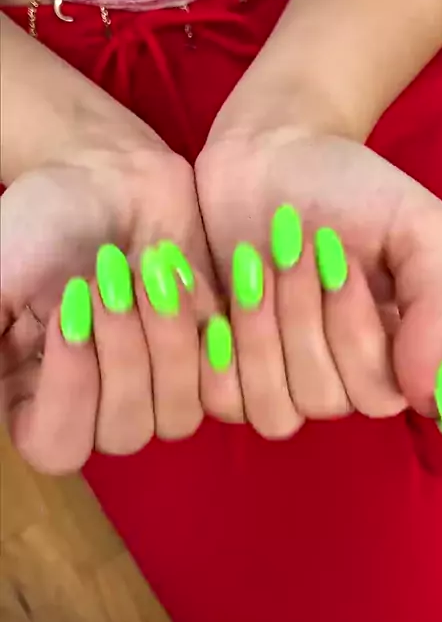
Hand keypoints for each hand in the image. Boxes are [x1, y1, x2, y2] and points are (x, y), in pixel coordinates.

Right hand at [1, 135, 217, 473]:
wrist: (110, 175)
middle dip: (122, 347)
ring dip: (167, 336)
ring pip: (178, 415)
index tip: (70, 307)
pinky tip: (188, 281)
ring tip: (153, 268)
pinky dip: (212, 338)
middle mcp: (98, 405)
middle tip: (112, 273)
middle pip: (124, 432)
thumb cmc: (43, 222)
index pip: (56, 446)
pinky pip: (224, 389)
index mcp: (37, 398)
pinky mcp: (206, 362)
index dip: (69, 388)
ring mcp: (157, 388)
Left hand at [196, 126, 441, 436]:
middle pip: (322, 399)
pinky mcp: (220, 371)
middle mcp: (334, 377)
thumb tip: (432, 403)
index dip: (353, 327)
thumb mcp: (418, 227)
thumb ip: (440, 308)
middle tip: (293, 249)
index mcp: (387, 353)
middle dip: (302, 313)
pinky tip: (220, 295)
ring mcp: (273, 379)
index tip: (339, 257)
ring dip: (260, 330)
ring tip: (254, 264)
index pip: (378, 393)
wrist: (267, 154)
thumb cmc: (348, 187)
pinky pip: (219, 402)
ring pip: (272, 410)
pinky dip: (217, 351)